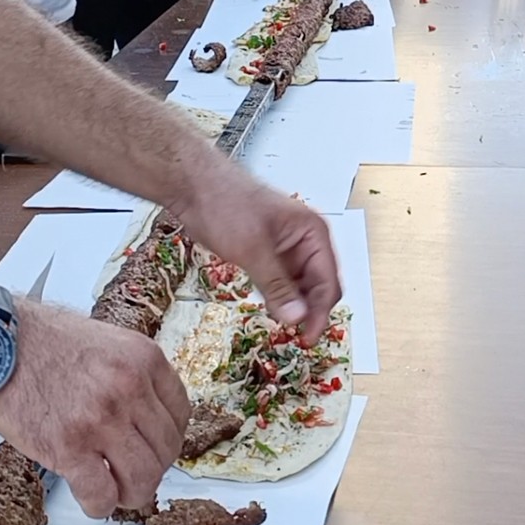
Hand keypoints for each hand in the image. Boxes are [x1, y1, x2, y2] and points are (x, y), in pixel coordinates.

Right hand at [0, 302, 188, 517]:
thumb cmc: (43, 339)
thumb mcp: (108, 341)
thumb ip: (133, 373)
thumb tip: (147, 414)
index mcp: (142, 358)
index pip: (180, 412)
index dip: (170, 436)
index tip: (158, 445)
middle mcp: (128, 388)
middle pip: (166, 449)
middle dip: (152, 467)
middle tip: (134, 469)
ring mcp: (100, 419)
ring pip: (143, 479)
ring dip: (132, 492)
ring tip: (117, 488)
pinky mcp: (68, 448)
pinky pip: (102, 496)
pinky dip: (100, 504)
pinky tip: (91, 494)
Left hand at [176, 178, 341, 346]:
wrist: (195, 187)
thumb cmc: (226, 204)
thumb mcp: (253, 249)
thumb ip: (277, 285)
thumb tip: (297, 317)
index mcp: (312, 232)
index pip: (328, 282)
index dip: (320, 312)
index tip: (307, 337)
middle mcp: (305, 241)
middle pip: (319, 287)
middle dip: (309, 310)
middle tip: (293, 336)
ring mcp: (287, 248)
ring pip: (300, 287)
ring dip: (292, 306)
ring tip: (279, 326)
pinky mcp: (268, 254)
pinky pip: (281, 282)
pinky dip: (278, 297)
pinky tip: (268, 309)